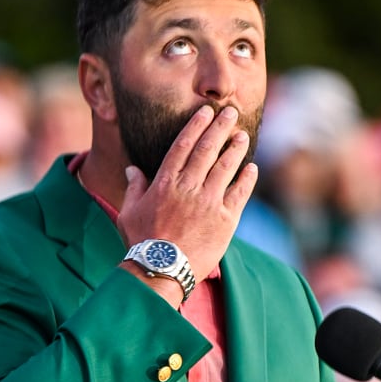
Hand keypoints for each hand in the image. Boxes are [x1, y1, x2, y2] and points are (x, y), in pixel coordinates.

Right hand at [118, 105, 257, 282]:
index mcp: (165, 182)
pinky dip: (246, 179)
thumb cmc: (141, 242)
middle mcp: (189, 187)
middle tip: (230, 112)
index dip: (196, 125)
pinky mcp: (225, 220)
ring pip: (226, 167)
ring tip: (243, 135)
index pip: (183, 145)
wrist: (162, 269)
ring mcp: (209, 202)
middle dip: (220, 127)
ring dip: (235, 148)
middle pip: (207, 149)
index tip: (205, 112)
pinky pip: (239, 193)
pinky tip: (251, 168)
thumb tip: (132, 169)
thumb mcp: (129, 212)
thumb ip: (134, 188)